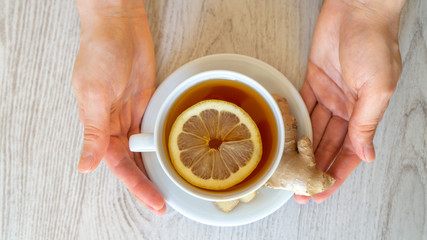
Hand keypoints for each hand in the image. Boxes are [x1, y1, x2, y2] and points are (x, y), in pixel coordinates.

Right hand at [72, 1, 164, 214]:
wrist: (119, 28)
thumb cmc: (100, 54)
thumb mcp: (94, 95)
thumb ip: (93, 132)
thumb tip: (85, 166)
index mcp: (99, 127)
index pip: (119, 164)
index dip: (136, 184)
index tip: (153, 200)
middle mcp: (115, 125)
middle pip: (132, 162)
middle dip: (147, 183)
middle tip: (163, 202)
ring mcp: (131, 114)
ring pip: (143, 150)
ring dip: (154, 168)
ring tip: (170, 187)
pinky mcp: (145, 103)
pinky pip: (153, 130)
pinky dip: (160, 144)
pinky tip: (171, 155)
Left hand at [296, 0, 403, 202]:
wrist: (356, 10)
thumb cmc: (374, 44)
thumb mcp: (376, 89)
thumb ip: (366, 123)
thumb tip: (366, 155)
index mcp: (365, 111)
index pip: (350, 151)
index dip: (336, 173)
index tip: (322, 192)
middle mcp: (347, 107)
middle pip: (329, 145)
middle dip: (316, 168)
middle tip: (300, 189)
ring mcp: (329, 95)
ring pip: (314, 130)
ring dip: (304, 151)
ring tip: (290, 171)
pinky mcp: (313, 80)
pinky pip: (302, 106)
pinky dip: (295, 123)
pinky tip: (287, 140)